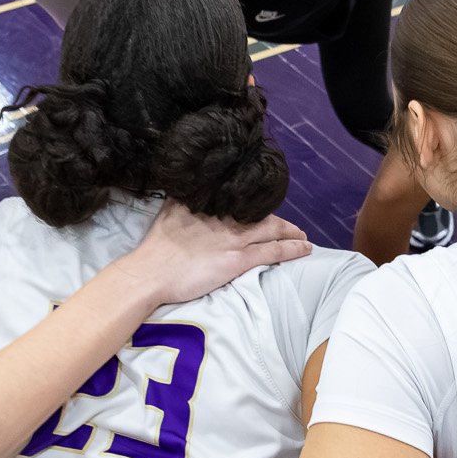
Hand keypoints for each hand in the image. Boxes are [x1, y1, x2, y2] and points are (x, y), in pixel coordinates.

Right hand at [124, 204, 310, 304]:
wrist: (152, 271)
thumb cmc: (156, 245)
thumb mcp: (169, 210)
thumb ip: (183, 198)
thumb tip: (188, 186)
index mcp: (212, 205)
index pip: (245, 200)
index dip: (259, 205)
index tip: (267, 209)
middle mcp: (227, 218)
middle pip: (263, 214)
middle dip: (280, 220)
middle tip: (291, 226)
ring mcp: (234, 239)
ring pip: (273, 230)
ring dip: (291, 233)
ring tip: (302, 236)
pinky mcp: (239, 259)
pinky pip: (273, 251)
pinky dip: (292, 248)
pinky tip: (305, 248)